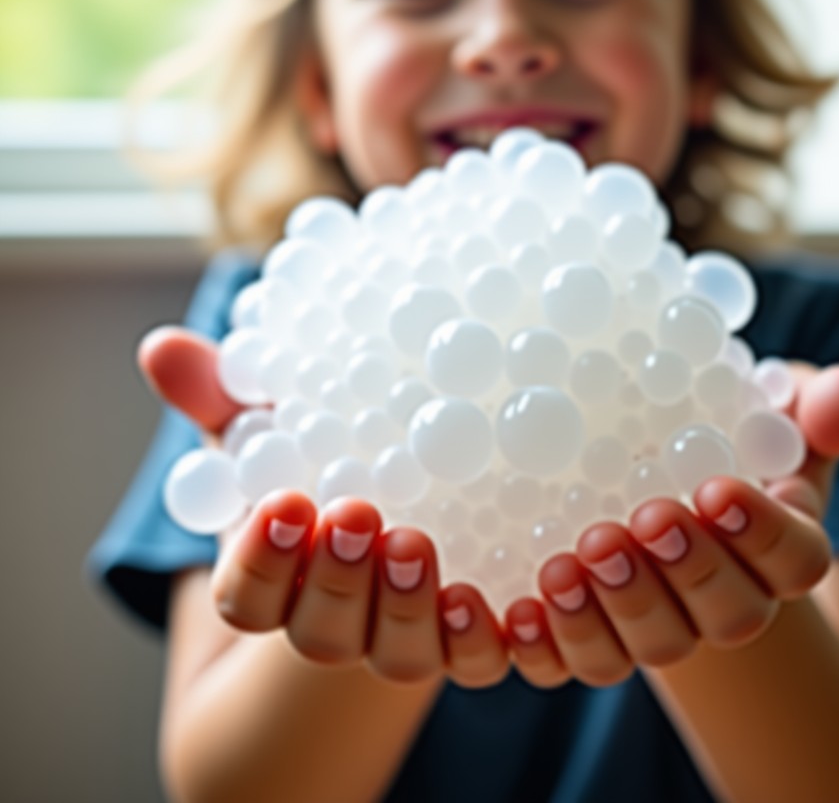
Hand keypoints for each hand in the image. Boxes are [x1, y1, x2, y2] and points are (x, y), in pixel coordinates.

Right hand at [139, 326, 510, 687]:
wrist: (403, 501)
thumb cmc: (321, 461)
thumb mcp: (270, 427)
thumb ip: (219, 396)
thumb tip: (163, 347)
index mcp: (278, 584)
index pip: (247, 600)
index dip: (260, 564)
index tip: (284, 503)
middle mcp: (336, 623)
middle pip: (321, 633)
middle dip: (333, 580)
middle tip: (355, 513)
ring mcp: (402, 637)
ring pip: (400, 656)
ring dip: (406, 607)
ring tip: (414, 543)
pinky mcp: (468, 638)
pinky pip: (479, 658)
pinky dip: (487, 636)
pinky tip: (508, 593)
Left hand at [503, 363, 838, 687]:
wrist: (656, 486)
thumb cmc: (717, 445)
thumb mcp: (767, 417)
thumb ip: (809, 409)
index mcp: (779, 550)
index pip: (795, 560)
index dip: (761, 533)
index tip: (716, 489)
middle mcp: (728, 602)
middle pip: (729, 613)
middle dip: (688, 570)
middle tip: (646, 518)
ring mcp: (664, 628)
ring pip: (656, 646)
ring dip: (618, 609)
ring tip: (572, 561)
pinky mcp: (599, 641)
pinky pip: (579, 663)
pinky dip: (551, 644)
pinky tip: (517, 612)